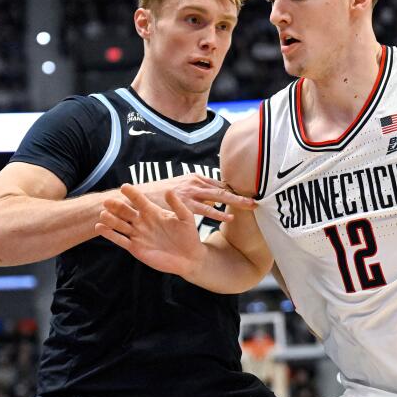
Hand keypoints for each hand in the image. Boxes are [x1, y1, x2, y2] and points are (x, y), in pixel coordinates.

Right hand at [95, 184, 204, 277]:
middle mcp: (143, 222)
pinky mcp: (135, 247)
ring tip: (103, 214)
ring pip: (120, 225)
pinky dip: (110, 234)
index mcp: (153, 212)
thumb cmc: (189, 235)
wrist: (189, 257)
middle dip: (117, 206)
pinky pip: (120, 240)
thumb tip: (169, 190)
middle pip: (126, 211)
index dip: (132, 194)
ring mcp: (138, 234)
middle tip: (108, 201)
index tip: (124, 187)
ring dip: (111, 219)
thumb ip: (177, 205)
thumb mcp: (186, 218)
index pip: (140, 200)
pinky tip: (100, 228)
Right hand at [141, 174, 255, 222]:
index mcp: (196, 179)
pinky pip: (205, 210)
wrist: (138, 197)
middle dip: (241, 195)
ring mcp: (190, 193)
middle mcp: (195, 183)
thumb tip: (213, 199)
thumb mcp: (181, 188)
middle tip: (258, 200)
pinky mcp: (184, 204)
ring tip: (251, 206)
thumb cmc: (160, 195)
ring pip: (219, 197)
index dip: (236, 190)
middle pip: (224, 189)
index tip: (251, 194)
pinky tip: (230, 217)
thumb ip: (197, 193)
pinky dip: (218, 213)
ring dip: (236, 201)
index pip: (220, 184)